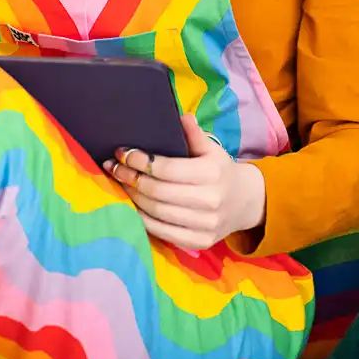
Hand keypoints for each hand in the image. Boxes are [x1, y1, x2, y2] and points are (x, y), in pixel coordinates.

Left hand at [103, 114, 266, 250]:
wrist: (244, 203)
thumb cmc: (220, 171)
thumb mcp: (211, 150)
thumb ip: (195, 134)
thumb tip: (182, 117)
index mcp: (212, 173)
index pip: (166, 169)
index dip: (140, 161)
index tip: (122, 152)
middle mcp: (210, 200)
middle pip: (157, 191)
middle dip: (130, 178)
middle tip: (114, 167)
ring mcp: (204, 224)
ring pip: (156, 212)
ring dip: (132, 197)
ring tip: (119, 183)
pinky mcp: (198, 241)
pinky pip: (160, 231)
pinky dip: (141, 217)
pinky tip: (131, 204)